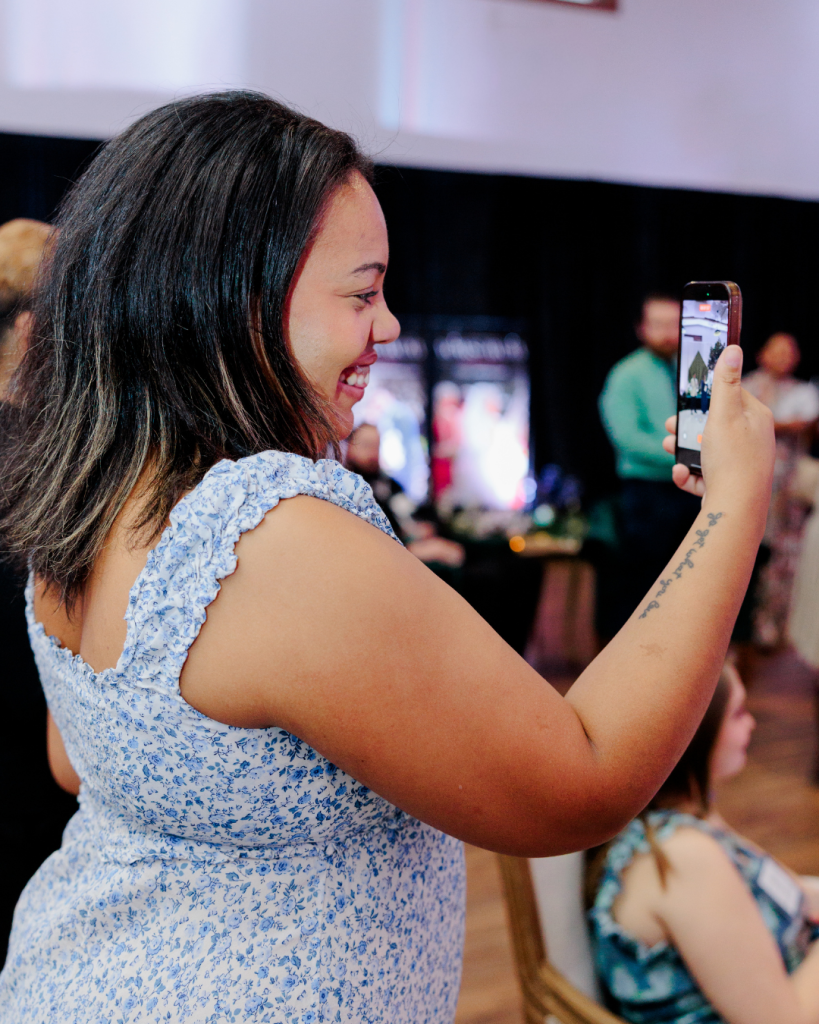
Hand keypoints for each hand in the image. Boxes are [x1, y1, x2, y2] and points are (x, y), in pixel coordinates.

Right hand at [662, 345, 773, 511]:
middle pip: (715, 424)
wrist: (735, 509)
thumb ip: (723, 382)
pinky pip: (704, 474)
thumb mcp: (724, 413)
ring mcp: (741, 464)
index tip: (687, 397)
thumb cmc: (732, 458)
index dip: (707, 396)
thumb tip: (732, 348)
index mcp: (757, 419)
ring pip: (706, 450)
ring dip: (683, 448)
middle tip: (669, 425)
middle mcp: (752, 440)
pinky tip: (679, 474)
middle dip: (688, 425)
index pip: (733, 396)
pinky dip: (689, 474)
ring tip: (668, 447)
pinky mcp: (729, 485)